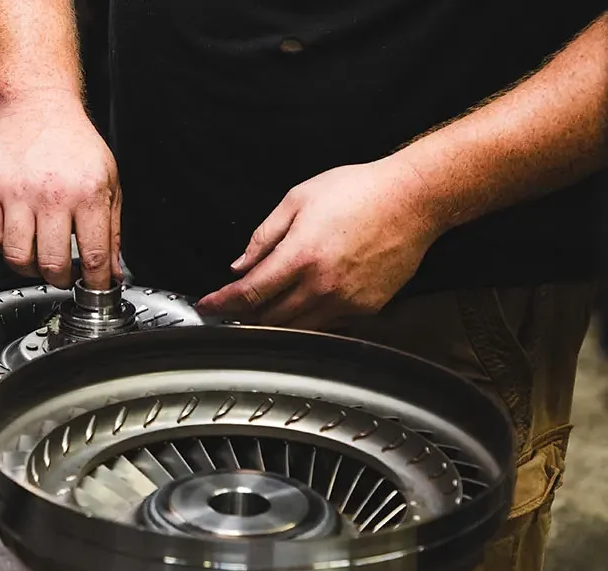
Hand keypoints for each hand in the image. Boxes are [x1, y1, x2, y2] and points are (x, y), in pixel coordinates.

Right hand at [0, 93, 122, 288]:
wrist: (39, 107)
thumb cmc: (74, 142)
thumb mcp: (109, 181)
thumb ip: (112, 229)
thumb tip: (111, 270)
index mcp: (87, 193)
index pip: (94, 255)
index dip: (95, 283)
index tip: (94, 290)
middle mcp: (52, 195)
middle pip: (52, 263)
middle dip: (60, 280)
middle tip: (64, 276)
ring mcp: (17, 194)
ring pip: (17, 257)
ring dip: (29, 269)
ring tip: (37, 260)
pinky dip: (2, 246)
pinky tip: (16, 237)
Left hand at [195, 157, 442, 329]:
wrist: (414, 199)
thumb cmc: (357, 191)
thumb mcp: (299, 199)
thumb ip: (264, 236)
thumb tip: (240, 266)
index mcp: (300, 256)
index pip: (249, 292)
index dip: (222, 303)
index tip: (206, 307)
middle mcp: (321, 285)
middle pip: (269, 318)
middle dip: (245, 316)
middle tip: (232, 310)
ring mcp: (346, 301)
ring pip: (297, 329)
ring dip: (274, 324)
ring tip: (261, 313)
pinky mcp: (366, 308)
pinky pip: (327, 325)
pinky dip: (308, 321)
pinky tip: (302, 307)